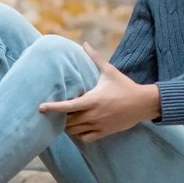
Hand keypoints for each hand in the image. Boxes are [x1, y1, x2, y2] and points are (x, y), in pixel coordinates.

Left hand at [38, 44, 158, 141]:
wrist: (143, 103)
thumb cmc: (125, 86)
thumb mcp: (110, 71)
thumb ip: (95, 58)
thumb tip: (85, 44)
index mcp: (92, 100)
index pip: (67, 106)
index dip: (52, 107)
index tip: (40, 108)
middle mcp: (93, 114)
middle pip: (68, 121)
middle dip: (60, 117)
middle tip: (57, 111)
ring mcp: (98, 125)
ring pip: (74, 131)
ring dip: (68, 126)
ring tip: (66, 119)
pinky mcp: (104, 132)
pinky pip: (85, 138)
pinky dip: (79, 134)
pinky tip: (79, 127)